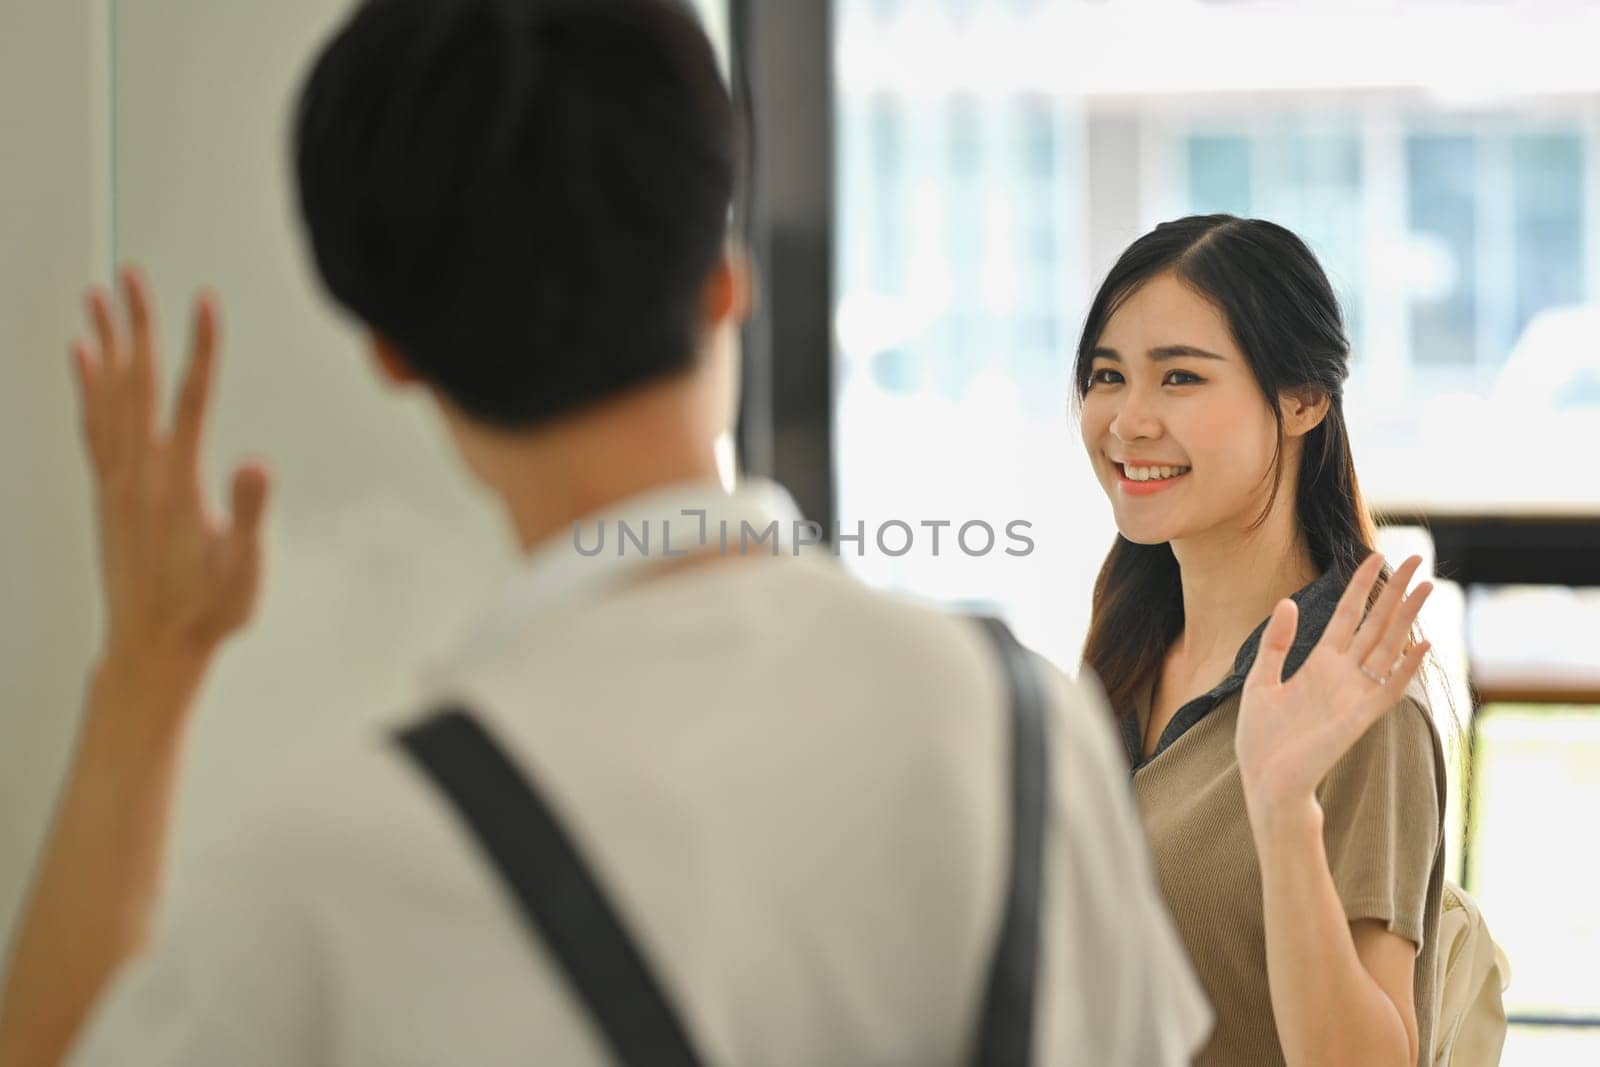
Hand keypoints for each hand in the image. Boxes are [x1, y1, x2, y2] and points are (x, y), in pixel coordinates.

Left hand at [71, 267, 271, 676]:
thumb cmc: (207, 612)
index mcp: (176, 482)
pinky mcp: (106, 492)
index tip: (205, 299)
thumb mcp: (244, 569)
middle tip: (132, 273)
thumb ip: (251, 514)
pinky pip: (90, 425)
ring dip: (104, 342)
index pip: (190, 399)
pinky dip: (83, 386)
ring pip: (106, 396)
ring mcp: (116, 480)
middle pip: (136, 382)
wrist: (151, 648)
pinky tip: (80, 359)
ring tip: (98, 297)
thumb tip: (259, 464)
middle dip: (137, 323)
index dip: (200, 347)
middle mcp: (138, 472)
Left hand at [1235, 553, 1432, 820]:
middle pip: (1376, 623)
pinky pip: (1391, 687)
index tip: (1374, 556)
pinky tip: (1423, 642)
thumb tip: (1287, 600)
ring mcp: (1356, 693)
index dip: (1361, 586)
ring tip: (1427, 586)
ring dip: (1408, 617)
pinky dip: (1407, 666)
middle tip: (1417, 559)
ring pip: (1388, 646)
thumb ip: (1276, 642)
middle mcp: (1343, 673)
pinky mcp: (1361, 716)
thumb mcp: (1262, 680)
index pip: (1347, 614)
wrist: (1266, 779)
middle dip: (1396, 591)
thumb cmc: (1262, 736)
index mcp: (1319, 663)